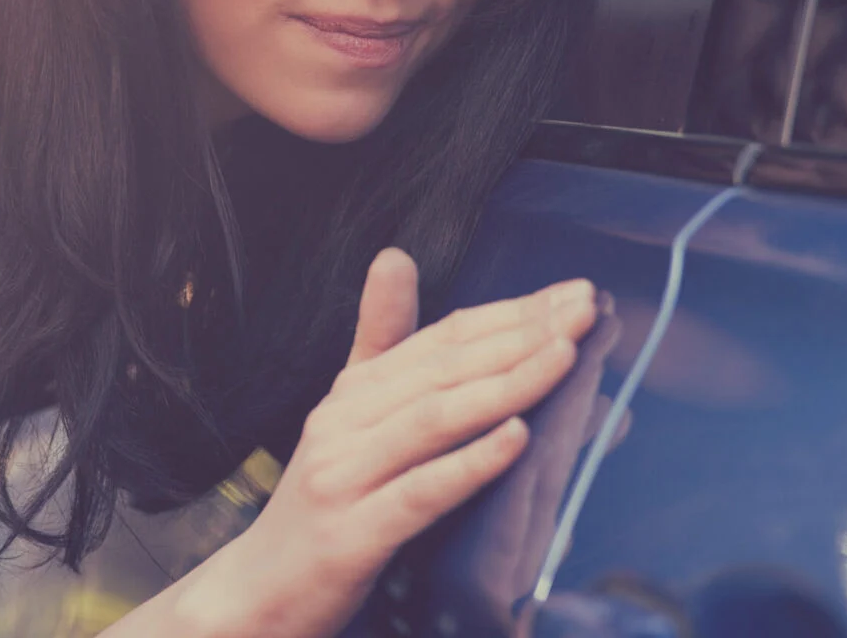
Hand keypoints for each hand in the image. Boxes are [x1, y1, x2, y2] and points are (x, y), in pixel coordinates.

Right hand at [187, 248, 597, 637]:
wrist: (262, 590)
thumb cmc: (326, 504)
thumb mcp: (351, 419)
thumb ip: (381, 344)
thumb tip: (396, 256)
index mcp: (354, 391)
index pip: (441, 338)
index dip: (508, 312)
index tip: (572, 294)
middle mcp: (344, 421)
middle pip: (443, 369)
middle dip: (521, 335)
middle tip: (585, 311)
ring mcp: (343, 476)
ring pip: (434, 420)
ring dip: (505, 384)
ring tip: (564, 357)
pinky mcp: (350, 535)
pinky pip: (418, 493)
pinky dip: (469, 464)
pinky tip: (518, 439)